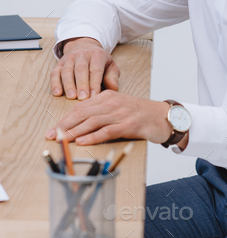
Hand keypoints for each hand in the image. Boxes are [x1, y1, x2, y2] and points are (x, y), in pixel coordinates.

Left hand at [45, 91, 171, 145]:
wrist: (164, 116)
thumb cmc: (140, 114)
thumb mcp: (118, 108)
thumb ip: (101, 113)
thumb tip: (78, 127)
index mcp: (108, 96)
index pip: (81, 107)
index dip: (65, 119)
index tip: (53, 129)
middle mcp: (113, 102)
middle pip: (83, 113)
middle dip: (65, 125)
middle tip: (51, 135)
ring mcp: (121, 113)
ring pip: (92, 122)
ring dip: (75, 132)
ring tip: (62, 139)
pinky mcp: (129, 124)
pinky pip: (107, 131)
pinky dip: (92, 137)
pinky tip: (82, 141)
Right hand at [50, 37, 119, 99]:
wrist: (84, 46)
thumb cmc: (99, 61)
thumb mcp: (110, 65)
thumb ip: (112, 77)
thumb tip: (113, 88)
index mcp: (97, 54)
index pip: (96, 69)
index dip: (95, 83)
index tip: (94, 96)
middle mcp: (82, 54)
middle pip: (81, 69)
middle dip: (82, 84)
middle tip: (83, 98)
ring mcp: (69, 58)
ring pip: (67, 71)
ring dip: (68, 84)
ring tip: (71, 97)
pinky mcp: (59, 63)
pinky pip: (55, 73)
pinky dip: (55, 83)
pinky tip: (57, 93)